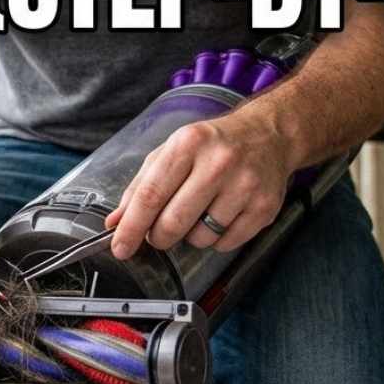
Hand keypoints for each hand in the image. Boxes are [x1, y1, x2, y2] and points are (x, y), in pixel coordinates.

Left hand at [104, 111, 293, 256]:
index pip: (151, 194)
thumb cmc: (212, 145)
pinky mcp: (265, 207)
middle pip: (174, 222)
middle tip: (158, 233)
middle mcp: (219, 163)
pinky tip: (221, 215)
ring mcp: (246, 185)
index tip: (120, 247)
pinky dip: (216, 239)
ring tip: (199, 212)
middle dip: (158, 237)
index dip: (132, 227)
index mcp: (188, 144)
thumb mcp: (171, 151)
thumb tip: (116, 222)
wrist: (267, 135)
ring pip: (200, 238)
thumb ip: (140, 186)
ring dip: (190, 236)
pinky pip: (226, 244)